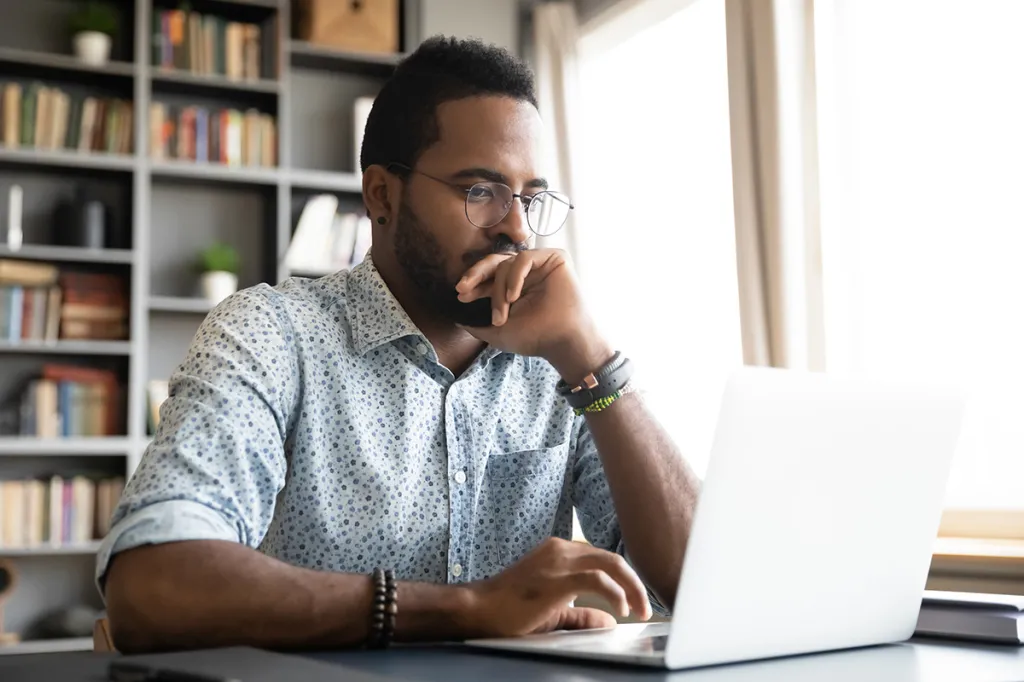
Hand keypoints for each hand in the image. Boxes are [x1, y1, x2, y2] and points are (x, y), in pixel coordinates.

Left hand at [455, 249, 613, 382]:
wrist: (562, 341)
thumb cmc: (534, 337)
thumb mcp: (496, 332)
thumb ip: (476, 324)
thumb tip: (456, 319)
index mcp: (513, 287)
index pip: (488, 277)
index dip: (473, 283)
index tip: (460, 295)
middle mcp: (525, 274)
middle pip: (494, 262)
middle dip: (475, 274)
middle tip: (463, 287)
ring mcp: (539, 265)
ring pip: (507, 263)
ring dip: (499, 289)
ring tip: (503, 312)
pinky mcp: (554, 258)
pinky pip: (525, 258)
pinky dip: (515, 276)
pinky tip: (514, 295)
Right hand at [463, 538, 652, 637]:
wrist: (479, 609)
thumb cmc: (509, 609)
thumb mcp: (553, 611)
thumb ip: (582, 614)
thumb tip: (609, 620)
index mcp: (560, 551)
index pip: (602, 558)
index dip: (624, 579)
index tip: (636, 599)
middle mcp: (561, 549)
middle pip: (612, 558)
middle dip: (635, 582)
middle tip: (645, 607)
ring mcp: (559, 561)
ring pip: (610, 564)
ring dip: (631, 588)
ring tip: (639, 609)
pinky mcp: (557, 578)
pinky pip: (598, 580)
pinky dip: (615, 593)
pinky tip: (622, 609)